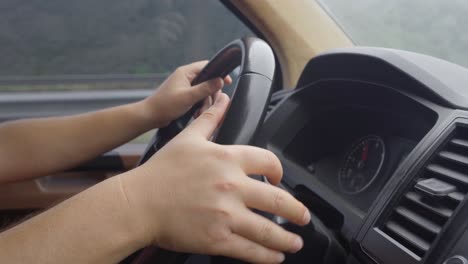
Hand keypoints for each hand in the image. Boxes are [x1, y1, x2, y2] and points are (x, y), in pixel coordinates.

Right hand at [120, 93, 310, 262]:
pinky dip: (267, 256)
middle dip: (296, 211)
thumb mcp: (187, 138)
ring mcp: (226, 214)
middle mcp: (232, 185)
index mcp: (227, 159)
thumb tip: (222, 99)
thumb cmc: (160, 172)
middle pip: (278, 199)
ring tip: (295, 243)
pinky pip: (250, 250)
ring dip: (287, 239)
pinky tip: (275, 257)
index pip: (269, 162)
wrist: (138, 203)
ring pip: (268, 229)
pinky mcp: (217, 239)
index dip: (279, 171)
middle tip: (303, 217)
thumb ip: (209, 118)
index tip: (279, 179)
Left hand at [139, 61, 231, 127]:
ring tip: (201, 112)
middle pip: (207, 80)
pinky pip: (197, 97)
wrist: (150, 116)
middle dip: (211, 93)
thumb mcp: (188, 97)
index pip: (207, 66)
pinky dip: (199, 105)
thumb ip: (205, 88)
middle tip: (211, 104)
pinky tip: (197, 113)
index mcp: (186, 72)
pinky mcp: (183, 95)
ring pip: (203, 91)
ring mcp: (184, 86)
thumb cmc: (165, 105)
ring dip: (205, 102)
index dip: (219, 73)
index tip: (227, 82)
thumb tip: (220, 81)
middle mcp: (186, 77)